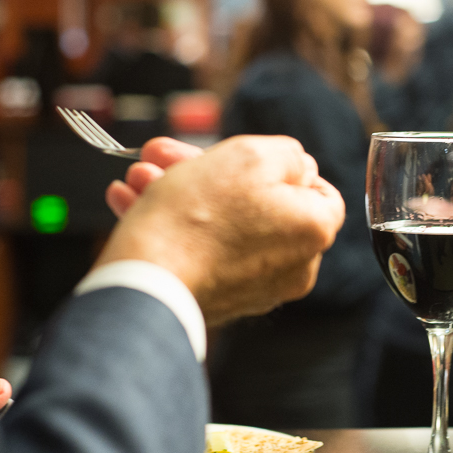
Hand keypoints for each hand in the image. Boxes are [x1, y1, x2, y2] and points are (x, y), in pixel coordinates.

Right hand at [95, 135, 345, 325]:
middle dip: (206, 171)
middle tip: (166, 154)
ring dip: (179, 192)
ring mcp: (255, 288)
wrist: (148, 285)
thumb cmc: (198, 216)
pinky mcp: (218, 299)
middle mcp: (293, 266)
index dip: (284, 167)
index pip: (320, 191)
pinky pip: (202, 252)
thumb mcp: (250, 156)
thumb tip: (297, 166)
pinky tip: (132, 200)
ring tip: (139, 176)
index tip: (249, 158)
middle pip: (258, 203)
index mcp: (313, 230)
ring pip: (221, 225)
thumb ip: (286, 154)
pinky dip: (173, 225)